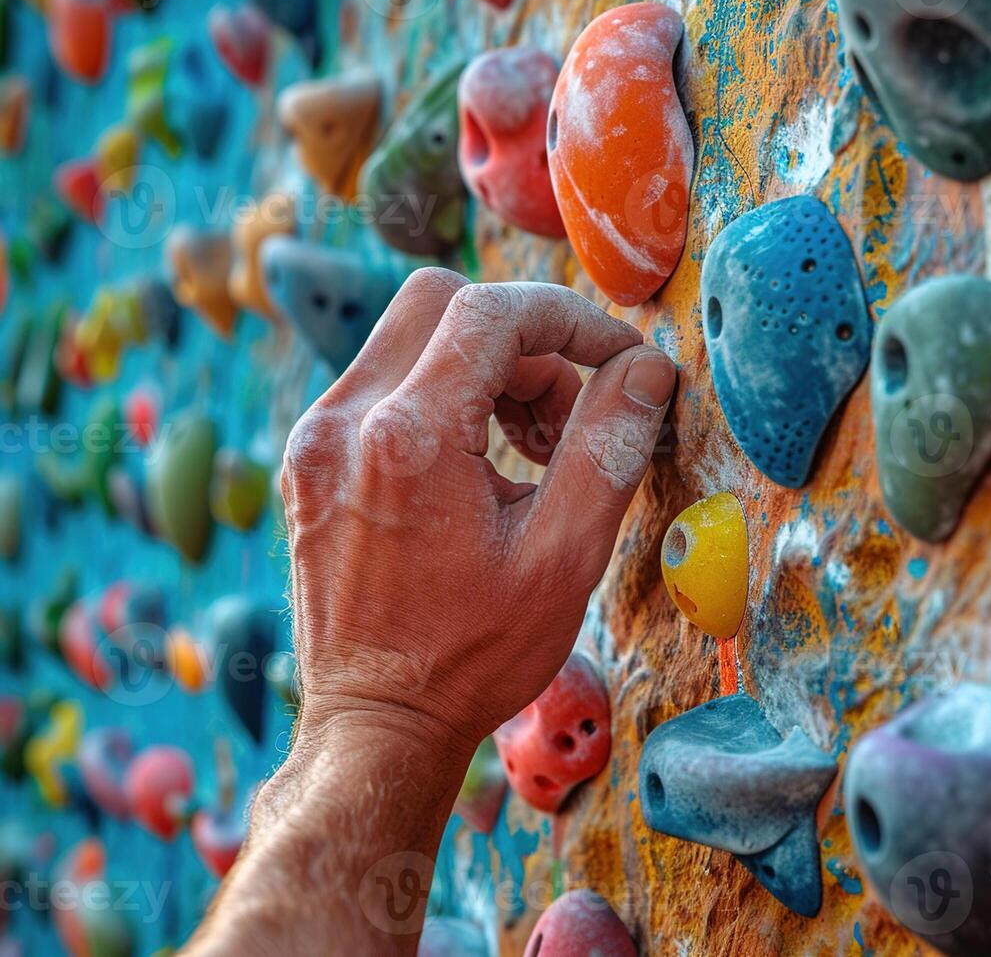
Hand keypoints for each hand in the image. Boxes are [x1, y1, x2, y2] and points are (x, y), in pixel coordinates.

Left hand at [281, 268, 675, 756]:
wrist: (376, 726)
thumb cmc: (473, 656)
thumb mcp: (565, 558)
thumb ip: (609, 449)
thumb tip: (647, 370)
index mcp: (407, 439)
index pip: (493, 312)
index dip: (572, 321)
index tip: (620, 363)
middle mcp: (343, 421)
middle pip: (443, 300)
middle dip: (523, 340)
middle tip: (565, 420)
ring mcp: (313, 439)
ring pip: (411, 338)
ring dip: (485, 370)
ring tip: (530, 455)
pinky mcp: (307, 461)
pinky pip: (383, 383)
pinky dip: (442, 398)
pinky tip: (478, 471)